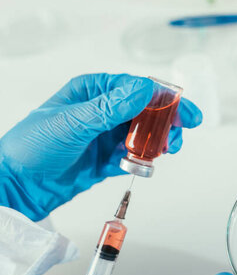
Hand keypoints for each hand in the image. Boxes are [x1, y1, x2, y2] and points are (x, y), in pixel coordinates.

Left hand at [0, 73, 201, 220]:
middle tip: (182, 130)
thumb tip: (144, 89)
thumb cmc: (32, 146)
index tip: (182, 110)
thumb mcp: (73, 122)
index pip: (136, 88)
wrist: (16, 186)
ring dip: (158, 141)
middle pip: (146, 111)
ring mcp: (106, 136)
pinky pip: (134, 157)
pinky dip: (142, 161)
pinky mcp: (107, 160)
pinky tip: (143, 165)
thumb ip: (111, 107)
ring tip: (166, 150)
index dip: (163, 97)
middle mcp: (103, 111)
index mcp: (94, 92)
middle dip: (167, 120)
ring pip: (144, 134)